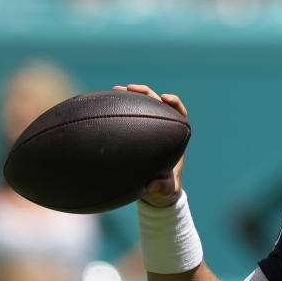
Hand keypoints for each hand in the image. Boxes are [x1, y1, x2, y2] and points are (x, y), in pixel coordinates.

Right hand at [113, 84, 186, 207]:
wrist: (153, 193)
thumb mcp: (165, 191)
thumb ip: (162, 188)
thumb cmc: (163, 190)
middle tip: (131, 88)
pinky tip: (102, 107)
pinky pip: (126, 118)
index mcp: (175, 138)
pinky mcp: (134, 133)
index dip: (174, 103)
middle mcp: (162, 130)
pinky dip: (116, 111)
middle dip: (145, 92)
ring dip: (129, 96)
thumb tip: (153, 184)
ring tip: (114, 90)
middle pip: (157, 103)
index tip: (165, 98)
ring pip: (140, 106)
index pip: (179, 113)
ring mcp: (147, 129)